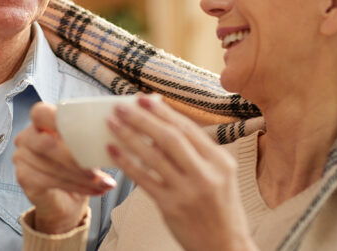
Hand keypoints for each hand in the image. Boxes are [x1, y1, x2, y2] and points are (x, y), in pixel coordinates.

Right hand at [13, 102, 116, 233]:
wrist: (67, 200)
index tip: (82, 131)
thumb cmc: (78, 167)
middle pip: (46, 144)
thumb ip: (91, 137)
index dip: (58, 120)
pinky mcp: (23, 177)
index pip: (41, 113)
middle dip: (74, 159)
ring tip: (104, 183)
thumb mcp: (86, 147)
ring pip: (52, 166)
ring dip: (81, 177)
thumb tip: (115, 135)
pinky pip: (50, 181)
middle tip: (96, 170)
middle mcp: (27, 137)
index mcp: (41, 122)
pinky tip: (95, 190)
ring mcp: (22, 157)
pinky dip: (77, 187)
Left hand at [106, 94, 255, 250]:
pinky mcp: (171, 206)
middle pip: (169, 138)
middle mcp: (206, 174)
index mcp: (220, 161)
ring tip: (111, 123)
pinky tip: (113, 150)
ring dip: (129, 136)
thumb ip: (198, 152)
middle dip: (142, 119)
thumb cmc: (219, 208)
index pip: (187, 128)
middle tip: (121, 107)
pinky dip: (126, 163)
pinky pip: (143, 179)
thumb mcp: (220, 175)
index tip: (142, 99)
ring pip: (153, 156)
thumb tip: (165, 123)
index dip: (162, 112)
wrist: (225, 246)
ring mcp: (188, 191)